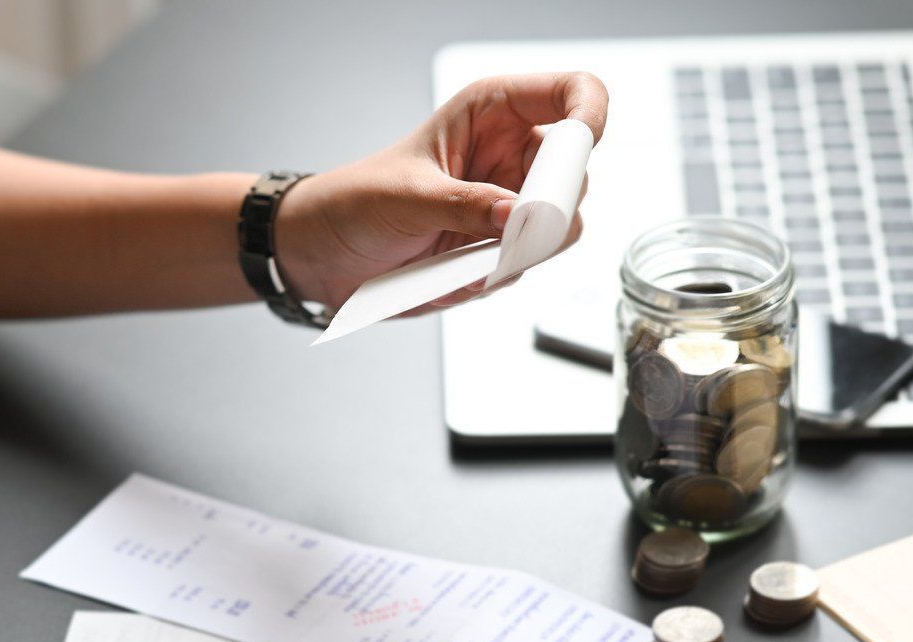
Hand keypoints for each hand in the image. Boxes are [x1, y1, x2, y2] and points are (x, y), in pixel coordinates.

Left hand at [275, 72, 606, 312]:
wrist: (324, 254)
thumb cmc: (355, 202)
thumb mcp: (407, 198)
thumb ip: (466, 206)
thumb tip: (520, 216)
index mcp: (493, 112)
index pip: (573, 93)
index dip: (588, 117)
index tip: (578, 153)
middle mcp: (511, 155)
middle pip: (576, 174)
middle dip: (547, 208)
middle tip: (508, 229)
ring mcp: (510, 204)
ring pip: (558, 229)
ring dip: (514, 252)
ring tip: (458, 257)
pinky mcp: (500, 247)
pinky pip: (525, 265)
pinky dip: (491, 277)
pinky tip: (448, 273)